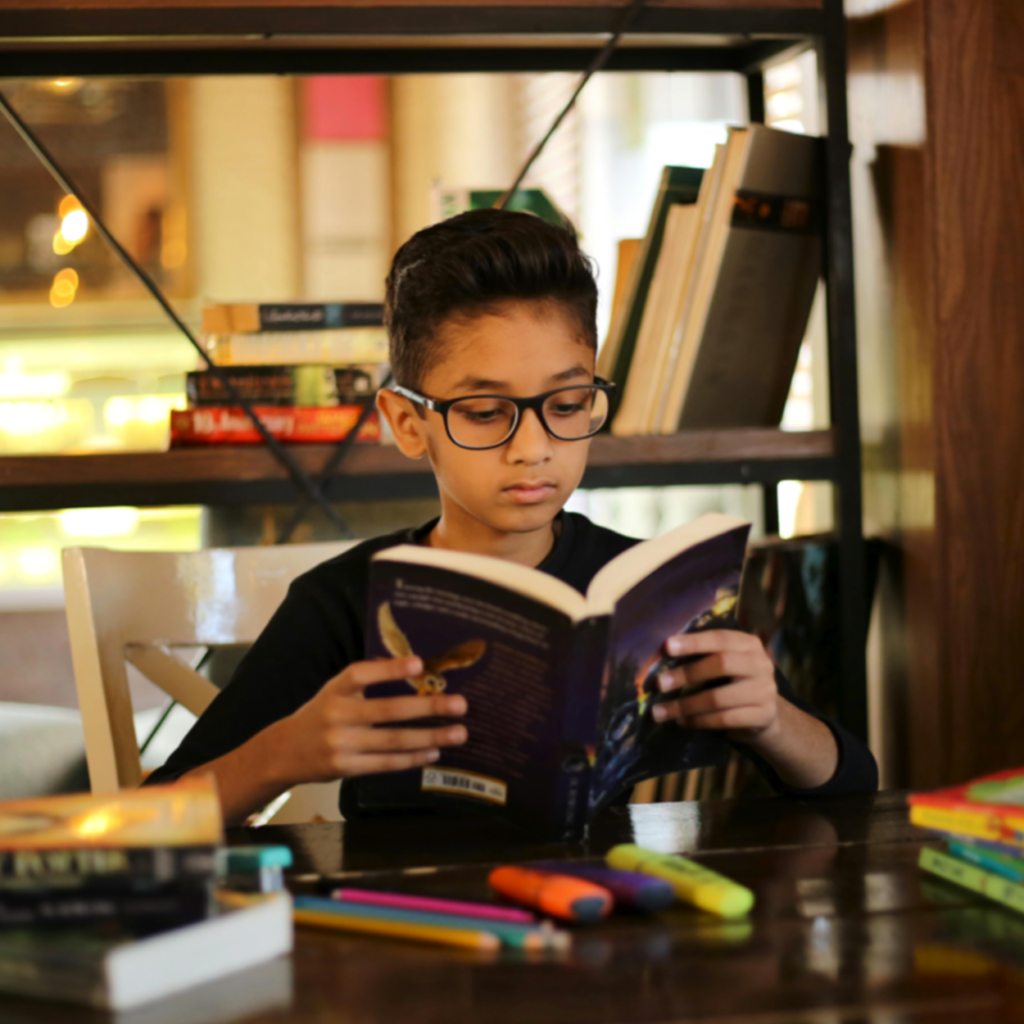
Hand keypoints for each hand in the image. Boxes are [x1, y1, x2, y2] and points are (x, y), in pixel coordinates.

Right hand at [276, 656, 468, 784]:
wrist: (285, 751)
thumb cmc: (322, 714)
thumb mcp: (336, 690)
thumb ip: (367, 682)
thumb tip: (415, 669)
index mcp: (335, 689)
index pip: (361, 673)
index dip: (389, 669)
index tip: (419, 663)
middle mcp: (337, 714)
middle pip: (388, 710)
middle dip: (427, 706)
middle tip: (461, 704)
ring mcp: (341, 744)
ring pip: (393, 741)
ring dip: (430, 737)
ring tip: (459, 733)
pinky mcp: (345, 768)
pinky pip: (385, 763)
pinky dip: (412, 758)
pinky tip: (434, 752)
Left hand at [650, 630, 779, 742]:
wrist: (765, 714)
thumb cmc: (734, 682)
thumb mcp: (726, 663)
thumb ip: (704, 655)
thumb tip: (663, 655)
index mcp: (749, 644)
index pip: (720, 638)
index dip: (694, 642)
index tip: (667, 646)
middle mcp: (761, 664)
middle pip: (721, 664)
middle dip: (686, 674)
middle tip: (660, 683)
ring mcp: (765, 691)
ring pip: (718, 698)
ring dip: (685, 705)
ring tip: (660, 711)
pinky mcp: (763, 716)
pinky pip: (724, 719)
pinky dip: (698, 721)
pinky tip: (681, 721)